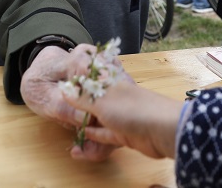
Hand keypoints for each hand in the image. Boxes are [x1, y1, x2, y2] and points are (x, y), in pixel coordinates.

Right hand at [62, 80, 183, 161]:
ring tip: (68, 130)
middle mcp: (117, 97)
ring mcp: (122, 116)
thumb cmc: (132, 109)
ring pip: (99, 119)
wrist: (162, 130)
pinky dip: (94, 137)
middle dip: (79, 107)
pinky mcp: (125, 134)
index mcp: (112, 83)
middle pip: (94, 100)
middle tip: (61, 114)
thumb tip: (64, 90)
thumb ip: (82, 97)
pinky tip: (81, 141)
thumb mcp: (102, 101)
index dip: (77, 83)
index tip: (59, 88)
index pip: (91, 78)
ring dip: (85, 125)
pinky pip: (105, 135)